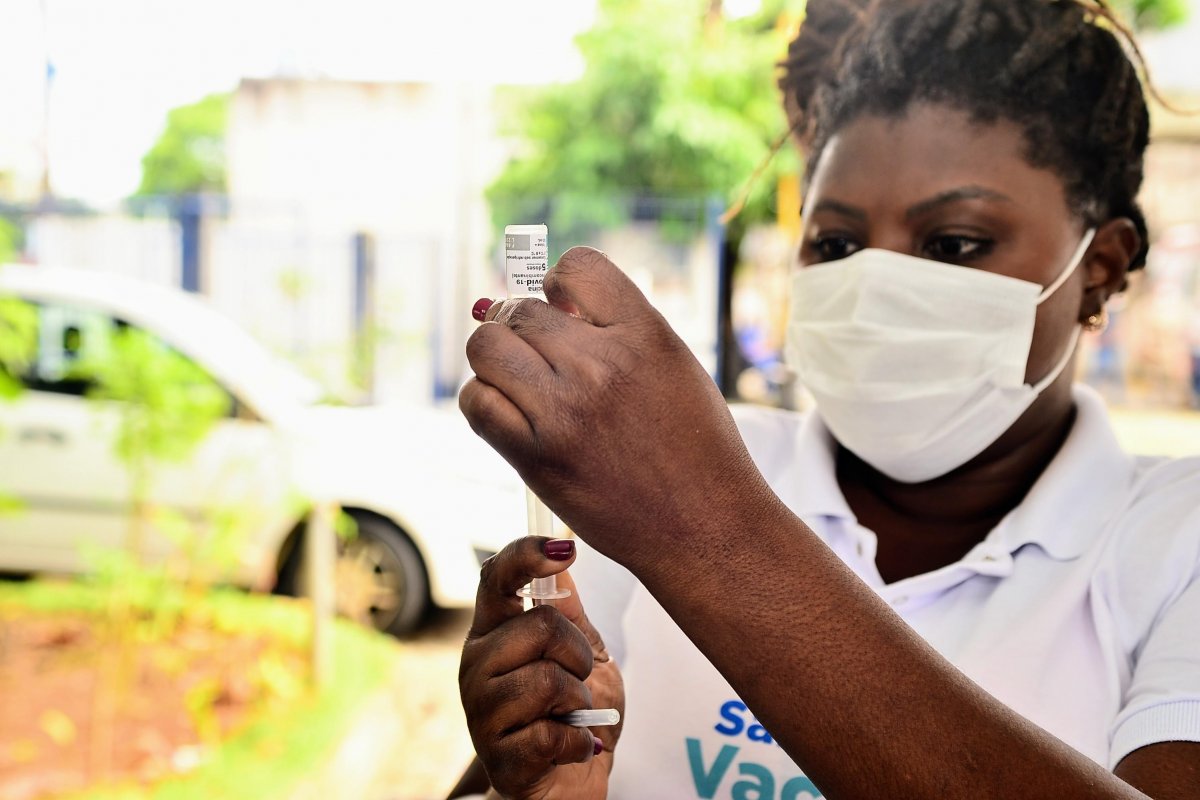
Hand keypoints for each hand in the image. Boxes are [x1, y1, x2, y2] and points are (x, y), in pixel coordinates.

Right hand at [459, 536, 623, 799]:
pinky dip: (579, 741)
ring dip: (579, 701)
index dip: (526, 555)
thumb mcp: (586, 654)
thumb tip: (560, 560)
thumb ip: (570, 612)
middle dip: (580, 653)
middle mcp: (477, 665)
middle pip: (538, 626)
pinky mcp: (498, 758)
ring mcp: (481, 713)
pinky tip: (572, 746)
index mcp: (495, 632)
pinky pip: (552, 734)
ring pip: (547, 681)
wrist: (576, 782)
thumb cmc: (576, 714)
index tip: (564, 547)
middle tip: (580, 678)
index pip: (496, 579)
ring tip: (571, 715)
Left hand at [460, 247, 772, 575]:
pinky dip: (484, 403)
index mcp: (645, 334)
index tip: (566, 314)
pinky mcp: (537, 457)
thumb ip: (618, 329)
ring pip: (486, 348)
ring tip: (519, 384)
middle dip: (520, 327)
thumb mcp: (674, 366)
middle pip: (519, 311)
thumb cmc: (695, 449)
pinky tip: (511, 417)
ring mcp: (566, 411)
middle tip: (537, 358)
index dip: (560, 286)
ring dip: (494, 361)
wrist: (705, 528)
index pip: (576, 266)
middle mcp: (602, 365)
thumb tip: (543, 301)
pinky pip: (477, 403)